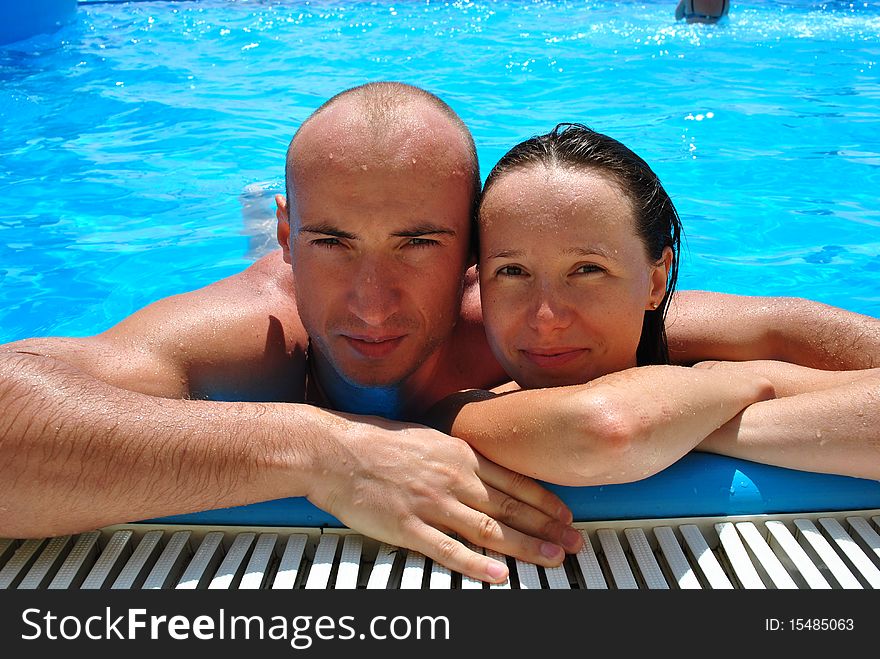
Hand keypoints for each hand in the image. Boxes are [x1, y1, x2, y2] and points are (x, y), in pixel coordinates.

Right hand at [306, 415, 582, 583]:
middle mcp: (454, 479)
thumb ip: (458, 452)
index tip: (564, 514)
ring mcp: (433, 504)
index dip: (545, 501)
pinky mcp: (409, 527)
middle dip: (547, 527)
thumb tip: (480, 462)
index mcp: (459, 455)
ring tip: (551, 559)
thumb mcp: (429, 434)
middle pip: (512, 507)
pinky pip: (449, 550)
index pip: (515, 480)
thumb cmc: (377, 440)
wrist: (337, 450)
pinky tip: (499, 575)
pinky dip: (477, 565)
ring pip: (490, 529)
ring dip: (525, 547)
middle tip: (573, 542)